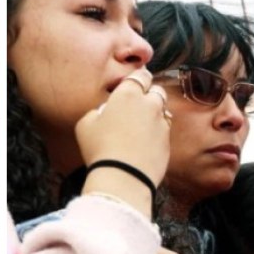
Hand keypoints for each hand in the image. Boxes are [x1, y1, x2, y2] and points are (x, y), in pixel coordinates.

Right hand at [77, 68, 170, 209]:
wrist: (123, 177)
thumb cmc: (99, 149)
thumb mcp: (85, 125)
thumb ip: (97, 111)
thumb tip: (104, 112)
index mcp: (128, 94)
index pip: (141, 75)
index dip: (138, 79)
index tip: (134, 84)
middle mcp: (149, 105)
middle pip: (157, 91)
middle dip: (149, 95)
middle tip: (137, 106)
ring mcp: (161, 123)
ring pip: (163, 111)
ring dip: (154, 115)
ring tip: (140, 127)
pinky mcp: (167, 142)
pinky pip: (164, 132)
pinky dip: (156, 134)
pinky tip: (144, 144)